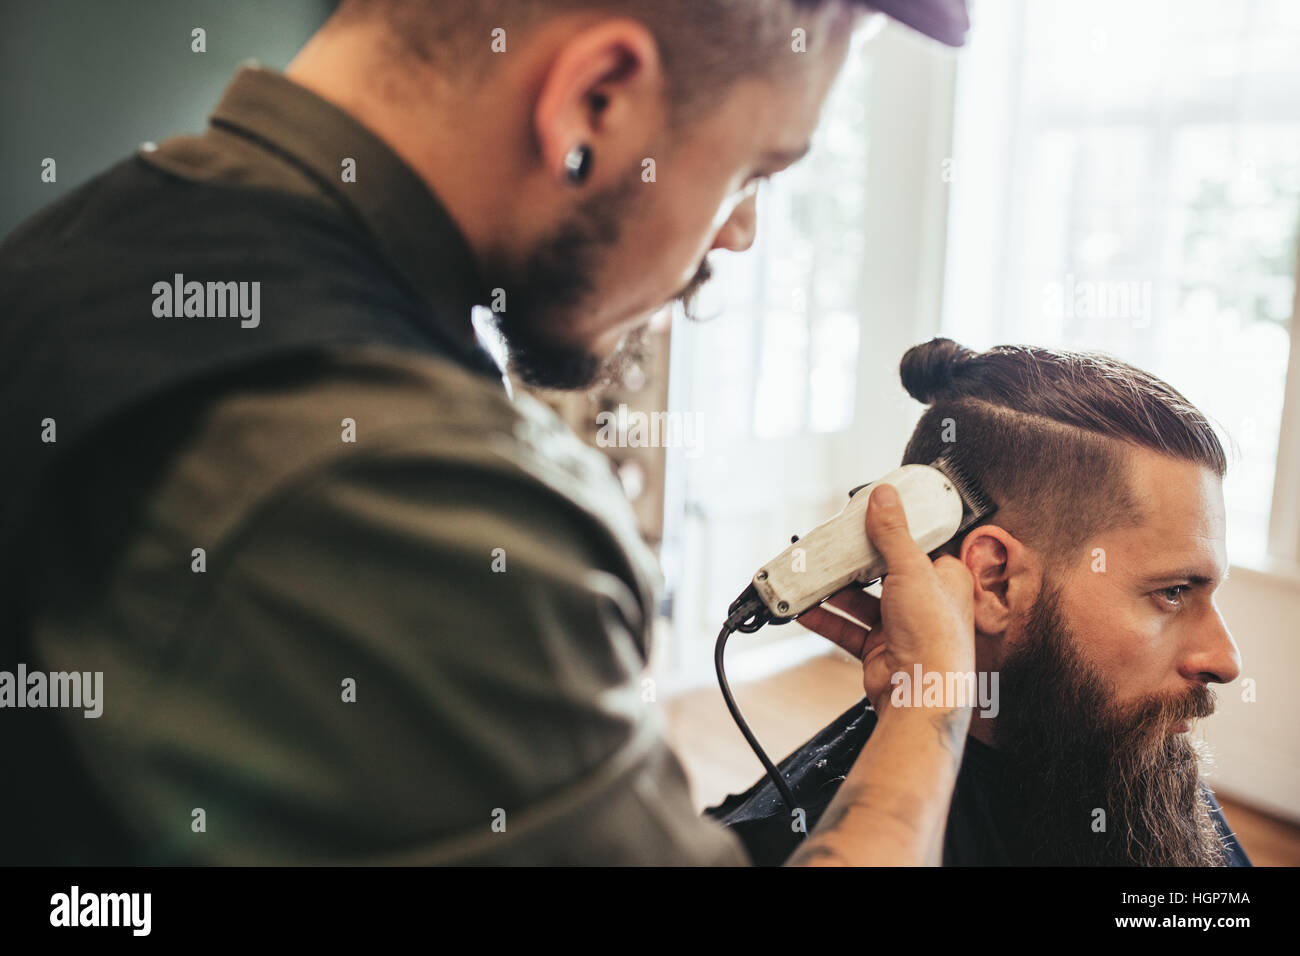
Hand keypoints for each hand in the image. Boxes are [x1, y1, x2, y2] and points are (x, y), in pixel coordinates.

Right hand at [797, 482, 974, 714]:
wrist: (922, 692)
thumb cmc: (935, 634)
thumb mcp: (913, 568)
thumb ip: (893, 532)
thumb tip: (884, 496)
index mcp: (946, 579)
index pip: (919, 545)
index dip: (894, 531)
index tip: (867, 518)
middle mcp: (925, 602)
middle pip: (883, 573)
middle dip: (854, 563)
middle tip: (831, 547)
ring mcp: (900, 627)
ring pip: (860, 601)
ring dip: (834, 591)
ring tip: (810, 576)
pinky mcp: (878, 649)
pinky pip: (845, 628)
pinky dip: (824, 618)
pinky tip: (805, 608)